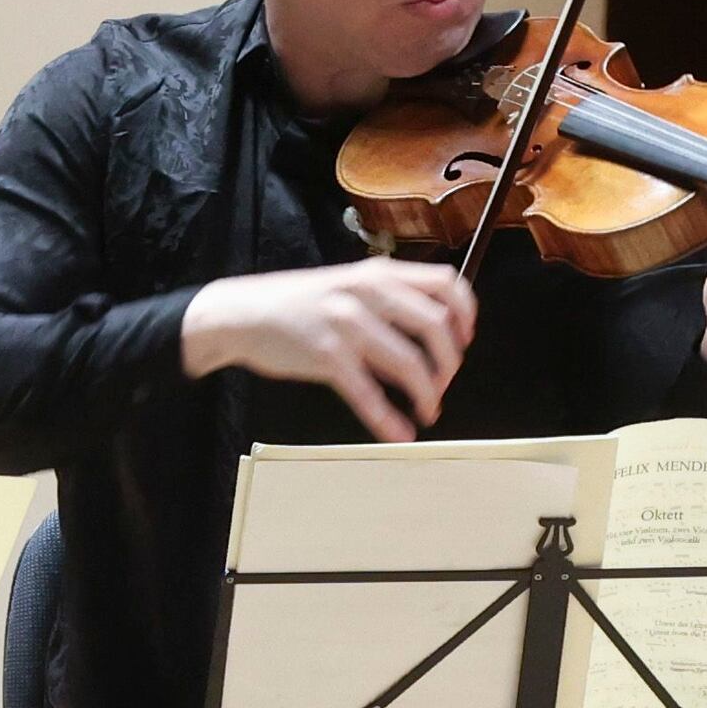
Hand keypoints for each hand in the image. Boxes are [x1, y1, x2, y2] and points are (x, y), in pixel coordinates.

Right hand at [182, 258, 475, 440]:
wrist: (241, 313)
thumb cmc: (296, 303)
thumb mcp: (346, 284)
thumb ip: (386, 300)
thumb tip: (430, 332)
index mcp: (377, 273)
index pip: (445, 284)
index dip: (465, 315)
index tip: (465, 340)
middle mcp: (366, 293)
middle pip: (435, 326)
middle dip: (450, 363)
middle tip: (444, 383)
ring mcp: (346, 324)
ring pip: (408, 363)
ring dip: (427, 394)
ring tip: (428, 410)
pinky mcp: (326, 357)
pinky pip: (368, 394)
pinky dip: (388, 419)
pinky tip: (398, 434)